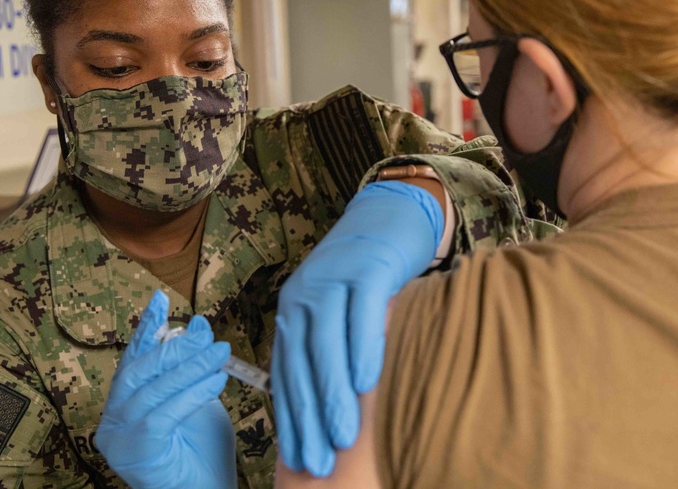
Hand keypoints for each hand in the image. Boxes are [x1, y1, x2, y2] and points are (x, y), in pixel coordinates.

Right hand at [95, 291, 236, 488]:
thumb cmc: (202, 452)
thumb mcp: (199, 398)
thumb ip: (194, 366)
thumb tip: (199, 325)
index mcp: (126, 402)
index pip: (134, 358)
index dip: (146, 328)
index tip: (159, 300)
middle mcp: (114, 418)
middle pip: (140, 370)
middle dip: (175, 348)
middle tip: (208, 335)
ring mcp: (119, 437)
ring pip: (152, 390)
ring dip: (189, 369)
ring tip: (219, 355)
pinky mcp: (134, 453)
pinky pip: (162, 416)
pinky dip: (190, 395)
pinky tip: (215, 382)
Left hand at [272, 181, 443, 476]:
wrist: (391, 213)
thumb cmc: (368, 274)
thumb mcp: (339, 310)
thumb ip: (329, 350)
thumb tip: (330, 412)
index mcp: (292, 312)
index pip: (286, 373)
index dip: (291, 419)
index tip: (300, 459)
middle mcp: (303, 295)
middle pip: (301, 364)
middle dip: (308, 418)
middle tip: (319, 463)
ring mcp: (334, 278)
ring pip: (327, 343)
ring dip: (333, 394)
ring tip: (343, 437)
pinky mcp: (367, 267)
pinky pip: (363, 314)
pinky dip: (363, 349)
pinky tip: (367, 383)